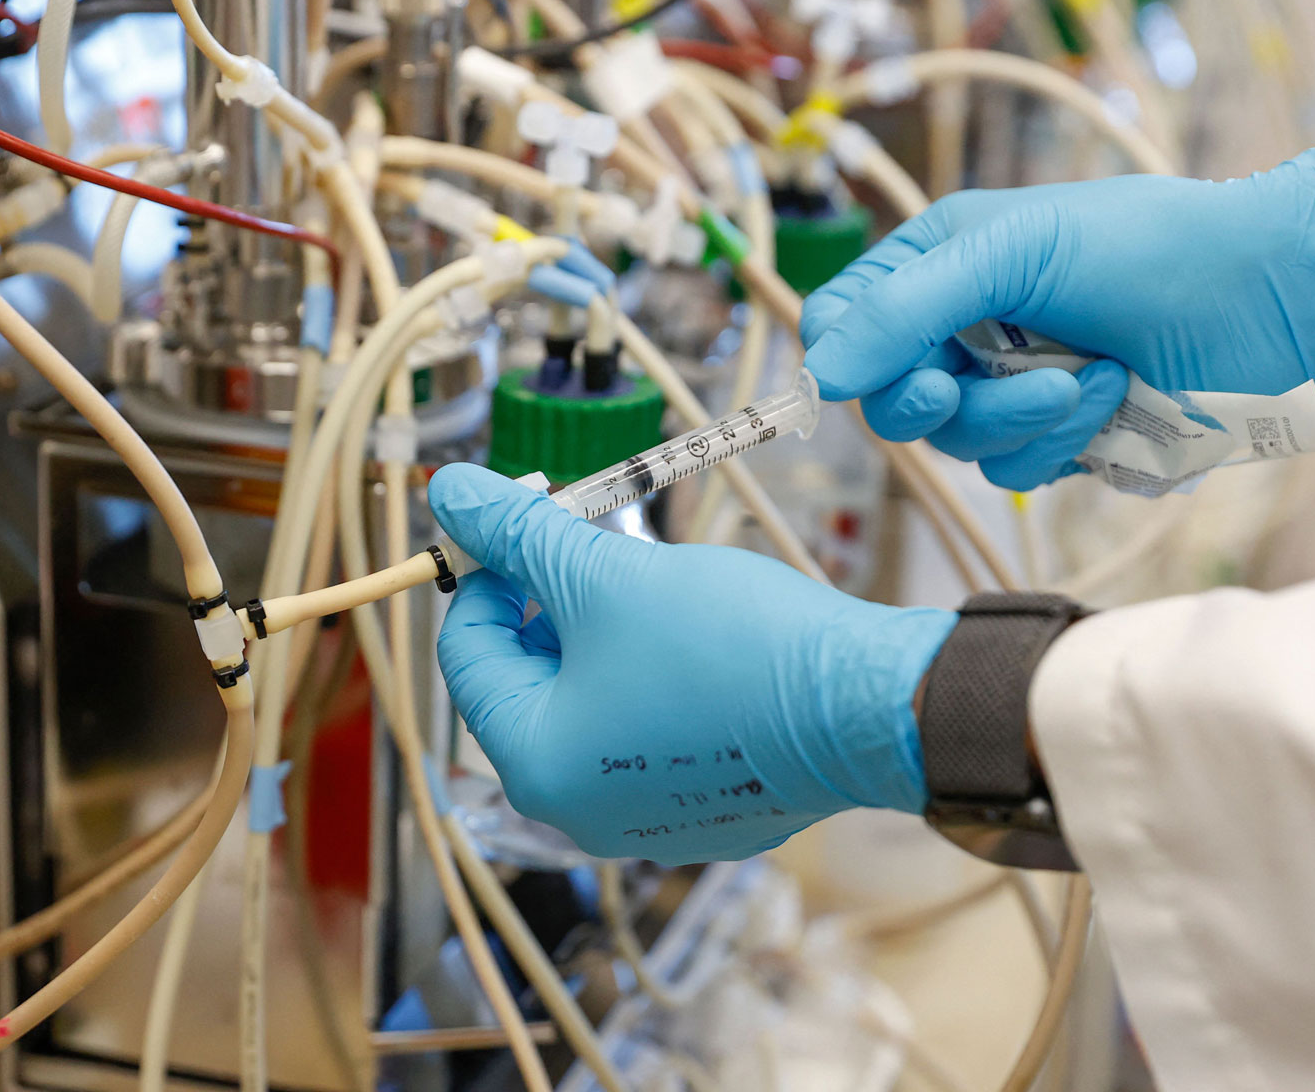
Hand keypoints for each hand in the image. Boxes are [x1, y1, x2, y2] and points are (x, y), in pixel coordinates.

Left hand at [429, 463, 955, 864]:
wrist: (863, 706)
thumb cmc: (727, 646)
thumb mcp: (605, 574)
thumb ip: (517, 535)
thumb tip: (451, 493)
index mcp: (534, 764)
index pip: (469, 654)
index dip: (491, 572)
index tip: (529, 522)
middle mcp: (577, 812)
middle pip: (528, 684)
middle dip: (551, 607)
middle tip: (592, 546)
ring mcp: (644, 821)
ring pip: (592, 705)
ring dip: (602, 640)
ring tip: (651, 592)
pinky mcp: (704, 813)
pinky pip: (649, 737)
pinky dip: (654, 684)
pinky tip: (698, 646)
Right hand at [800, 135, 1314, 489]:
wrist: (1269, 300)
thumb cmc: (1148, 248)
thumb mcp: (1011, 254)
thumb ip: (905, 311)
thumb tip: (820, 379)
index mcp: (938, 263)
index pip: (842, 323)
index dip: (848, 358)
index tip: (888, 370)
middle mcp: (960, 327)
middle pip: (887, 400)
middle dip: (939, 398)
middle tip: (970, 381)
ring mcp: (1005, 387)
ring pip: (951, 445)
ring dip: (1018, 418)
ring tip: (1087, 375)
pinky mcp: (1052, 438)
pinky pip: (1011, 470)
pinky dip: (1059, 441)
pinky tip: (1111, 395)